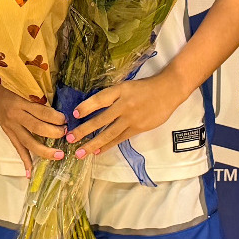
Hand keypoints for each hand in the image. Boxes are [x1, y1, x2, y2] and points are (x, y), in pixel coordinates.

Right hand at [0, 60, 65, 176]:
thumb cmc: (8, 82)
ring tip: (58, 155)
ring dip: (44, 151)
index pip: (41, 111)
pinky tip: (29, 174)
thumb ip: (37, 92)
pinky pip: (17, 148)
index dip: (55, 117)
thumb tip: (57, 101)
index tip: (65, 119)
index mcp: (20, 101)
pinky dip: (24, 161)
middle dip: (53, 133)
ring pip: (28, 142)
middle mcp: (16, 115)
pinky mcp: (8, 132)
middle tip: (66, 134)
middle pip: (37, 128)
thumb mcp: (22, 84)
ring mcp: (11, 126)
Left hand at [68, 75, 188, 159]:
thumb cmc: (145, 87)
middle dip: (84, 130)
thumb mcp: (126, 85)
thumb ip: (112, 96)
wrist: (168, 90)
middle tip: (70, 139)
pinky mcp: (138, 128)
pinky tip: (98, 151)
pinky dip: (108, 146)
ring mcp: (131, 118)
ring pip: (109, 133)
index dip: (86, 107)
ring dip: (94, 144)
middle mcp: (124, 105)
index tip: (75, 114)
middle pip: (101, 120)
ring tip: (81, 152)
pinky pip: (120, 139)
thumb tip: (91, 107)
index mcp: (120, 90)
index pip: (99, 99)